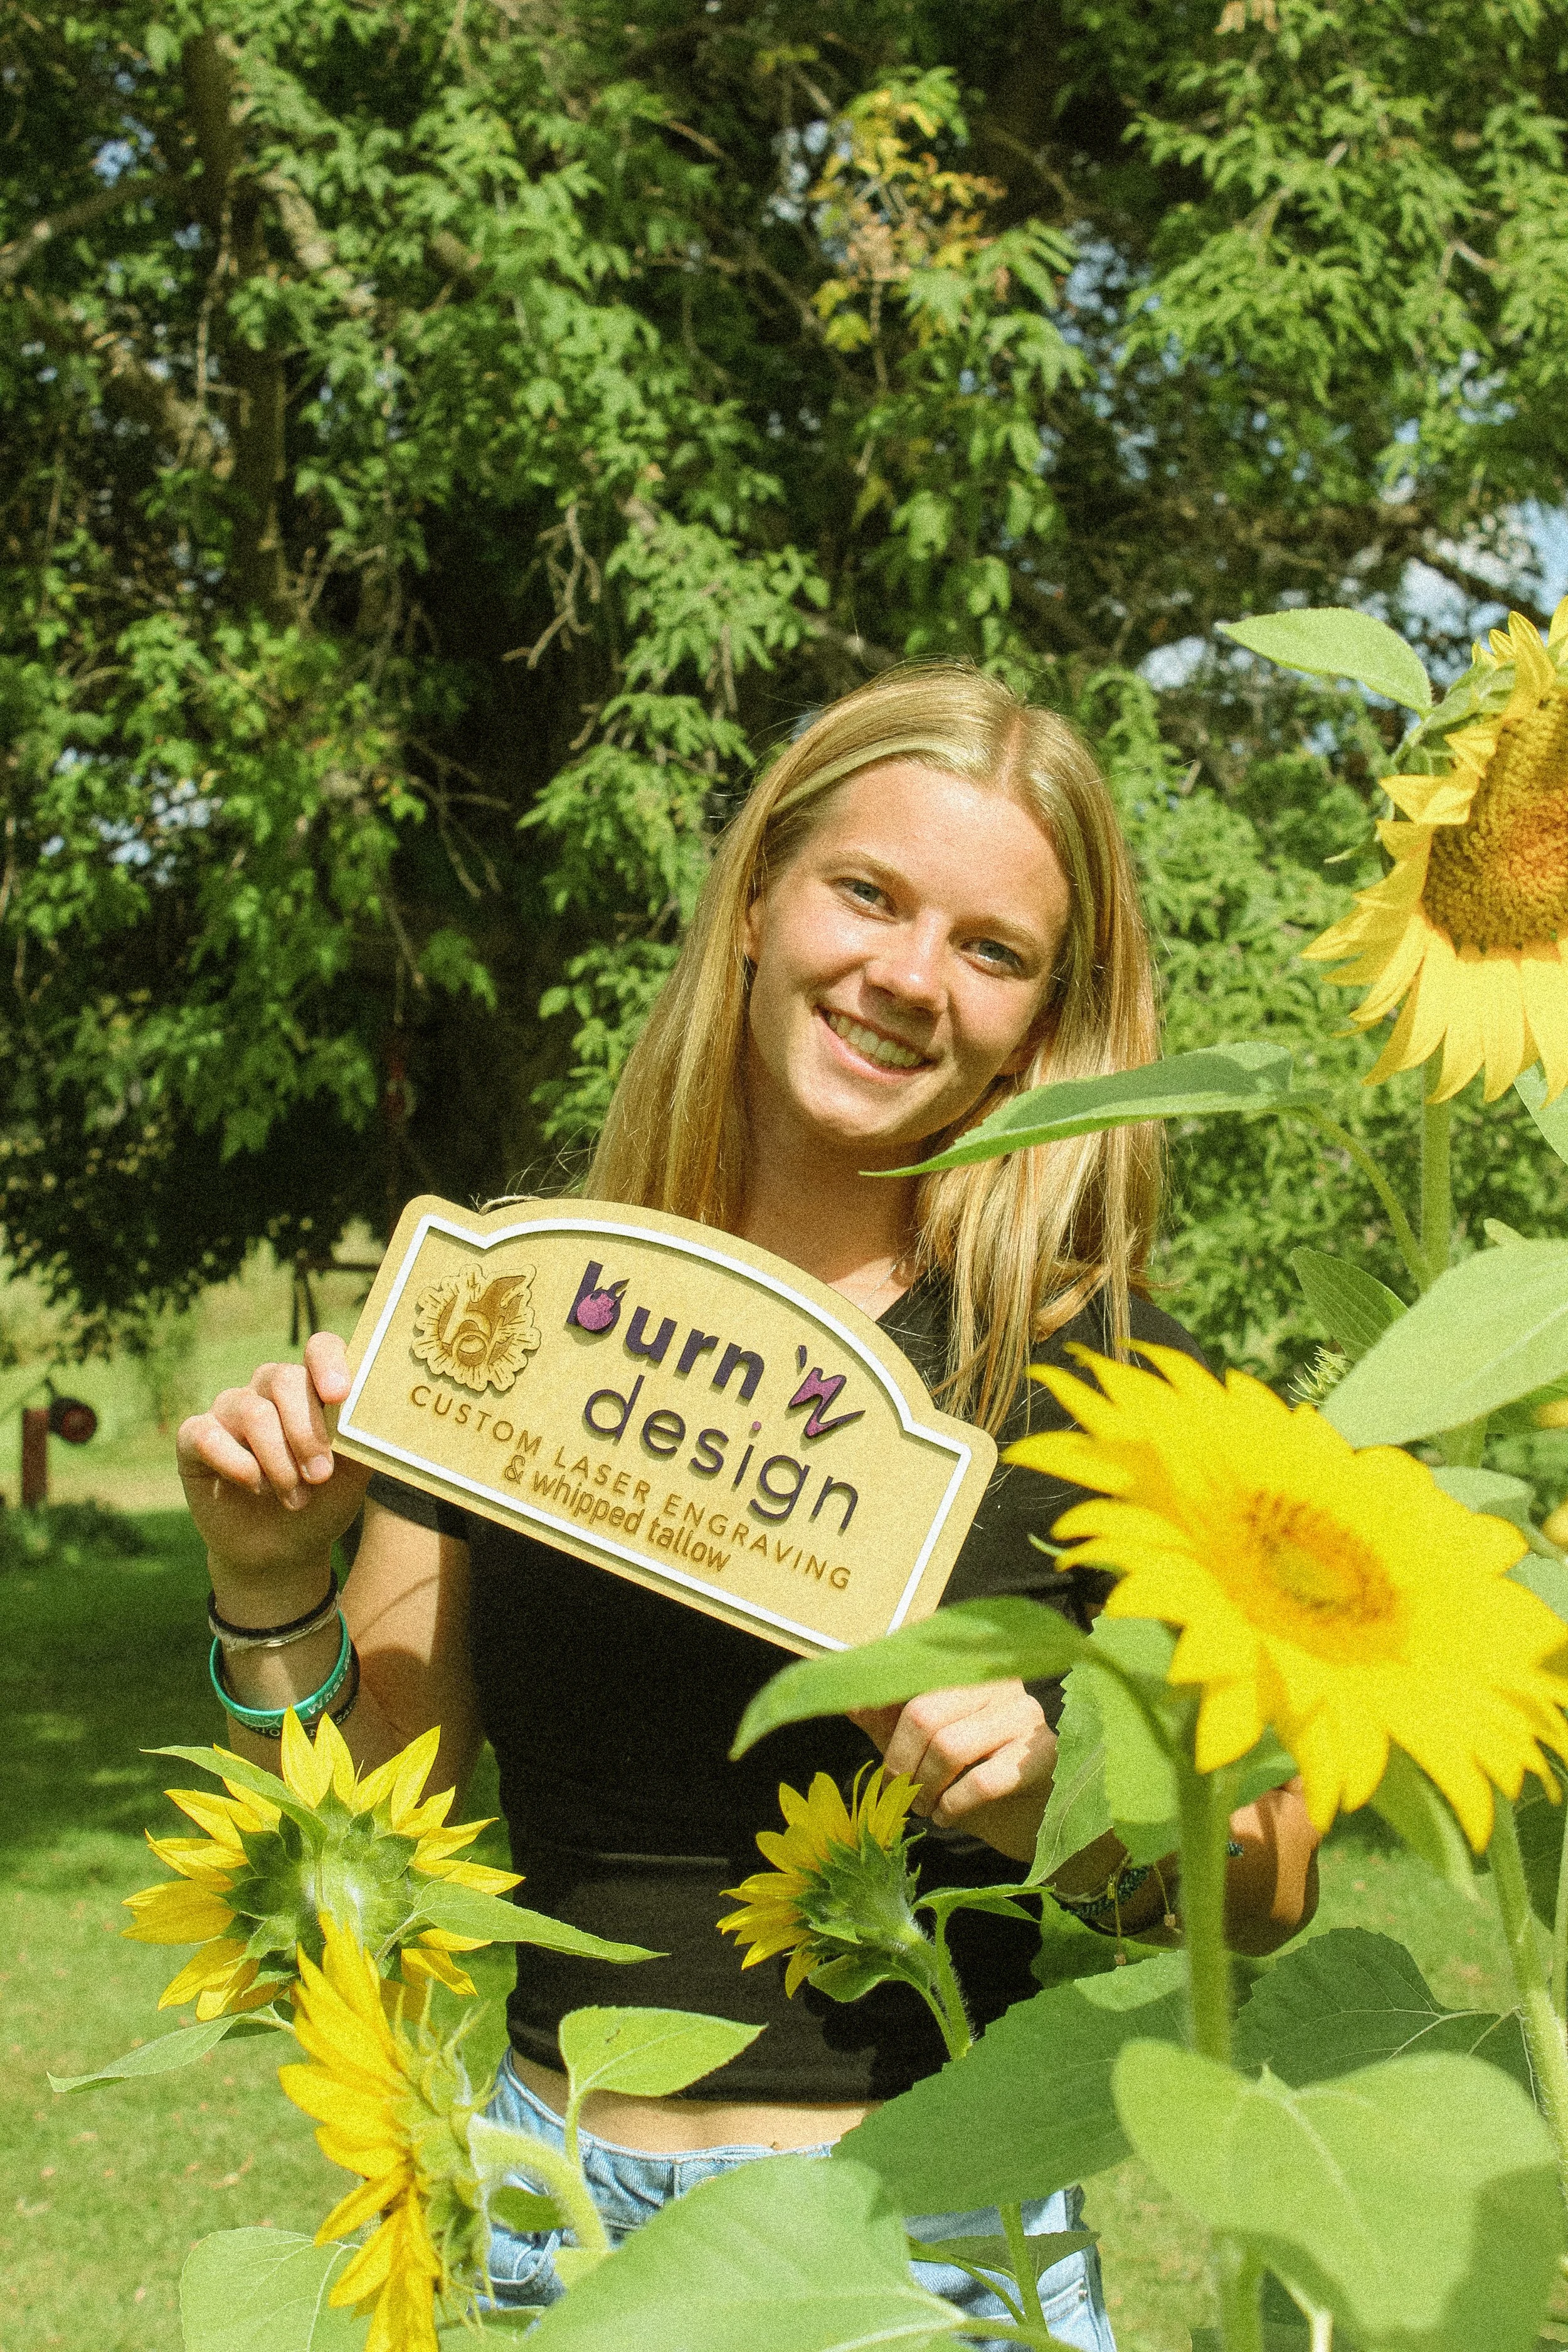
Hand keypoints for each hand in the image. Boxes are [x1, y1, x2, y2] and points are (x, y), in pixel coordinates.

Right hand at [177, 1332, 371, 1588]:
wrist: (283, 1549)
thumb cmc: (324, 1501)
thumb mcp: (354, 1472)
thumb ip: (363, 1435)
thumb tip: (376, 1407)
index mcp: (312, 1386)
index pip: (320, 1348)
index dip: (328, 1363)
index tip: (338, 1396)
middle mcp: (269, 1388)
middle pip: (284, 1380)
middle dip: (306, 1433)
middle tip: (320, 1476)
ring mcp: (230, 1409)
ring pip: (253, 1413)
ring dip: (279, 1462)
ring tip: (295, 1497)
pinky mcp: (195, 1437)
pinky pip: (207, 1435)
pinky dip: (237, 1464)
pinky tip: (254, 1486)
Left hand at [847, 1680, 1057, 1863]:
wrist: (1024, 1811)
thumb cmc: (964, 1768)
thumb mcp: (916, 1741)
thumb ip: (883, 1717)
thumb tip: (848, 1700)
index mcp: (965, 1666)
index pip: (911, 1672)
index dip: (880, 1706)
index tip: (864, 1732)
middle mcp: (997, 1678)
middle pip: (923, 1714)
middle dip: (901, 1763)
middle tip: (899, 1791)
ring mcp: (1024, 1712)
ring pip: (950, 1747)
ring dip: (926, 1788)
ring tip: (923, 1805)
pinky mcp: (1042, 1753)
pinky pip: (983, 1781)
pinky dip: (953, 1805)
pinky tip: (947, 1815)